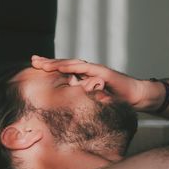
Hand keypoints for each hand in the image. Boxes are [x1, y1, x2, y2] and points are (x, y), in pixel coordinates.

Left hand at [31, 55, 147, 109]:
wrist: (135, 96)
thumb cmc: (116, 98)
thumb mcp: (95, 100)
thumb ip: (83, 99)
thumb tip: (70, 108)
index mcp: (84, 77)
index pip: (64, 71)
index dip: (51, 68)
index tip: (36, 68)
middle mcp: (88, 71)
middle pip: (65, 64)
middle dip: (49, 62)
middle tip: (34, 60)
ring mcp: (95, 70)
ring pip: (72, 64)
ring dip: (57, 63)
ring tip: (43, 63)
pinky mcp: (102, 72)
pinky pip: (85, 69)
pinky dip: (73, 67)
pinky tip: (62, 67)